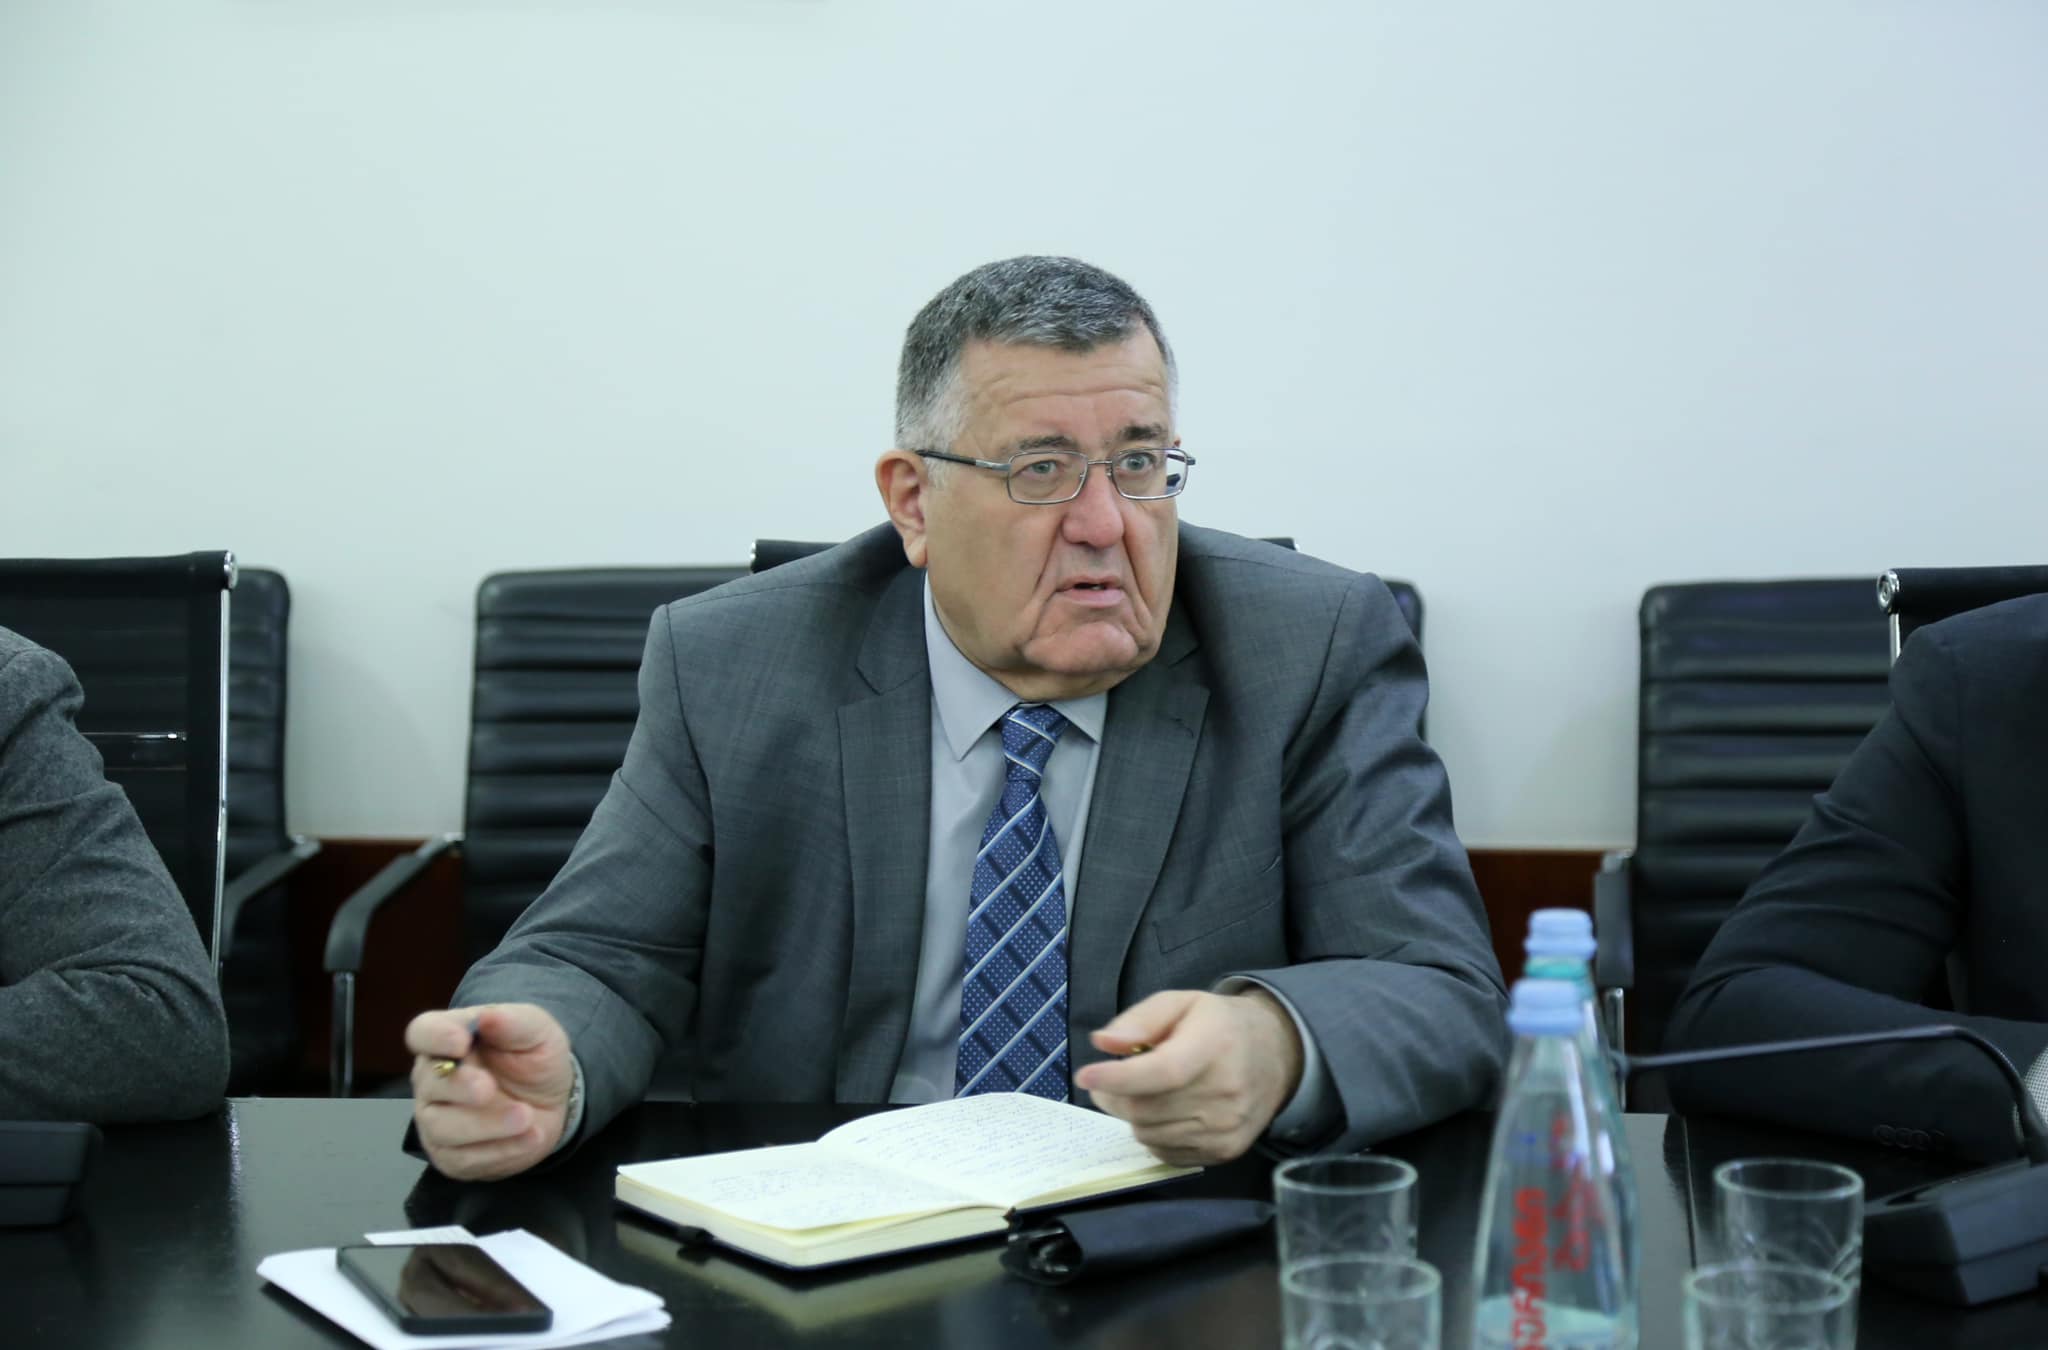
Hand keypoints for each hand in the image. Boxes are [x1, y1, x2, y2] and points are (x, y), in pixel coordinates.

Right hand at [407, 1003, 573, 1180]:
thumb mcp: (537, 1031)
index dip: (435, 1037)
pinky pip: (464, 1158)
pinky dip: (501, 1149)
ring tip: (526, 1117)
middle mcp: (433, 1080)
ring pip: (442, 1127)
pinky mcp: (451, 1155)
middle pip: (430, 1083)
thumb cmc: (533, 1057)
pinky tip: (530, 1137)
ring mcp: (437, 1120)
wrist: (553, 1100)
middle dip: (459, 1087)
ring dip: (486, 1124)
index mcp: (447, 1039)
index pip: (423, 1032)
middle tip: (488, 1088)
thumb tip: (488, 1016)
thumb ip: (514, 1021)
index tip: (460, 1041)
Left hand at [1072, 988, 1304, 1165]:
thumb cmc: (1219, 1025)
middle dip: (1114, 1095)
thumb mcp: (1181, 1002)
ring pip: (1149, 1134)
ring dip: (1132, 1115)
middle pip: (1145, 1109)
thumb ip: (1140, 1019)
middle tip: (1110, 1078)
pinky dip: (1152, 1133)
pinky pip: (1164, 1153)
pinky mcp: (1225, 1152)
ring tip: (1145, 1091)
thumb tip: (1104, 1044)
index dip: (1119, 1077)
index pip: (1162, 1072)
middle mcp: (1225, 1092)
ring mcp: (1227, 1128)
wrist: (1277, 1056)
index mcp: (1214, 1046)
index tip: (1086, 1075)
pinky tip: (1166, 1111)